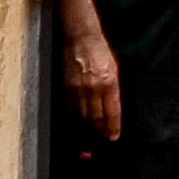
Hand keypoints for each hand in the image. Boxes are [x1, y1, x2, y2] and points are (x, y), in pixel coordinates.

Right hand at [61, 16, 120, 138]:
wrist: (81, 39)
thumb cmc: (100, 53)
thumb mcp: (114, 71)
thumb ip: (113, 91)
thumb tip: (111, 111)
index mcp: (109, 83)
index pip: (111, 112)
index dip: (112, 127)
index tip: (113, 137)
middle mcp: (93, 87)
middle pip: (96, 117)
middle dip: (99, 131)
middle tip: (101, 139)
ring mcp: (77, 88)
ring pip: (81, 115)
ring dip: (86, 127)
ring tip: (90, 136)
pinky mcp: (64, 86)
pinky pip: (69, 107)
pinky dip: (73, 117)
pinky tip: (77, 122)